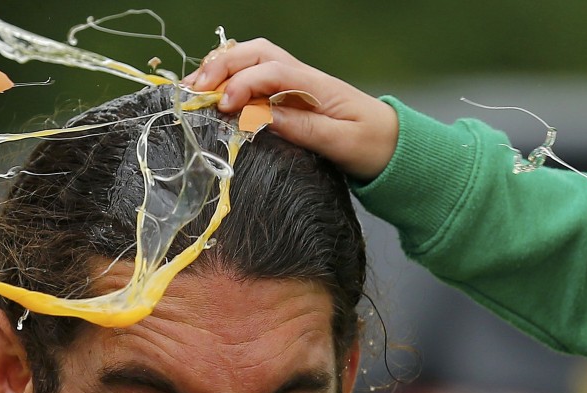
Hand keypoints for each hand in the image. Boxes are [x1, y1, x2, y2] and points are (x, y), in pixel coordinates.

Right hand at [182, 39, 398, 180]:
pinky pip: (253, 79)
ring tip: (192, 89)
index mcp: (316, 86)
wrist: (394, 145)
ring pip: (252, 61)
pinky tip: (209, 95)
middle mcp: (302, 78)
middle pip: (256, 54)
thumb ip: (303, 129)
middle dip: (222, 67)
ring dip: (220, 70)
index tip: (224, 106)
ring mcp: (294, 85)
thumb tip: (261, 118)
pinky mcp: (288, 97)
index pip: (272, 71)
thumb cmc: (372, 145)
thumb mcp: (341, 143)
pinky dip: (227, 82)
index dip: (243, 84)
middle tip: (195, 90)